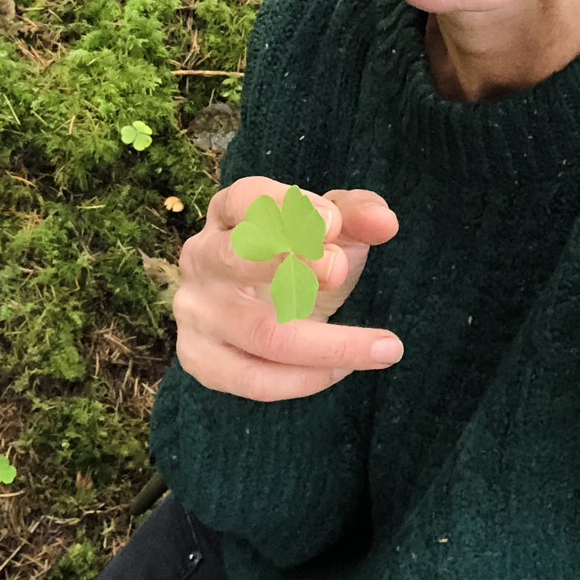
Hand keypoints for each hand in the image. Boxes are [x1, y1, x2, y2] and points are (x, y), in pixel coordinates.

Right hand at [172, 175, 401, 401]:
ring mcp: (195, 312)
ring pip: (258, 332)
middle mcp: (201, 258)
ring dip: (327, 343)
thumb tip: (384, 221)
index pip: (246, 199)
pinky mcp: (200, 359)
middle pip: (235, 258)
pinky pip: (253, 379)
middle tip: (340, 271)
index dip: (286, 209)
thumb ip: (357, 216)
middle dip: (292, 264)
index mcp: (228, 212)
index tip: (333, 223)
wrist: (262, 308)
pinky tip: (342, 370)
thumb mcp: (329, 228)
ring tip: (384, 347)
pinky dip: (304, 380)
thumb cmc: (298, 257)